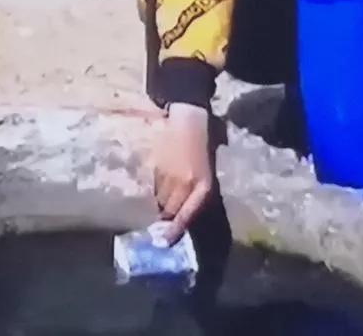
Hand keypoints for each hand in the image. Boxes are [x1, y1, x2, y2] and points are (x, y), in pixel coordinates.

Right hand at [153, 103, 212, 243]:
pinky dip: (157, 189)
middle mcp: (187, 183)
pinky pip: (155, 187)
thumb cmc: (204, 147)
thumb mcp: (207, 173)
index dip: (175, 230)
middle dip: (167, 217)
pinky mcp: (158, 168)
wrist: (189, 121)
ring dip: (162, 203)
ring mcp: (170, 176)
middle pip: (170, 211)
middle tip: (164, 220)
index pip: (186, 215)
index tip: (164, 242)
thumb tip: (181, 215)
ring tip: (167, 194)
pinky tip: (163, 180)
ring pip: (160, 200)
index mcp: (203, 185)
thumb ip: (198, 193)